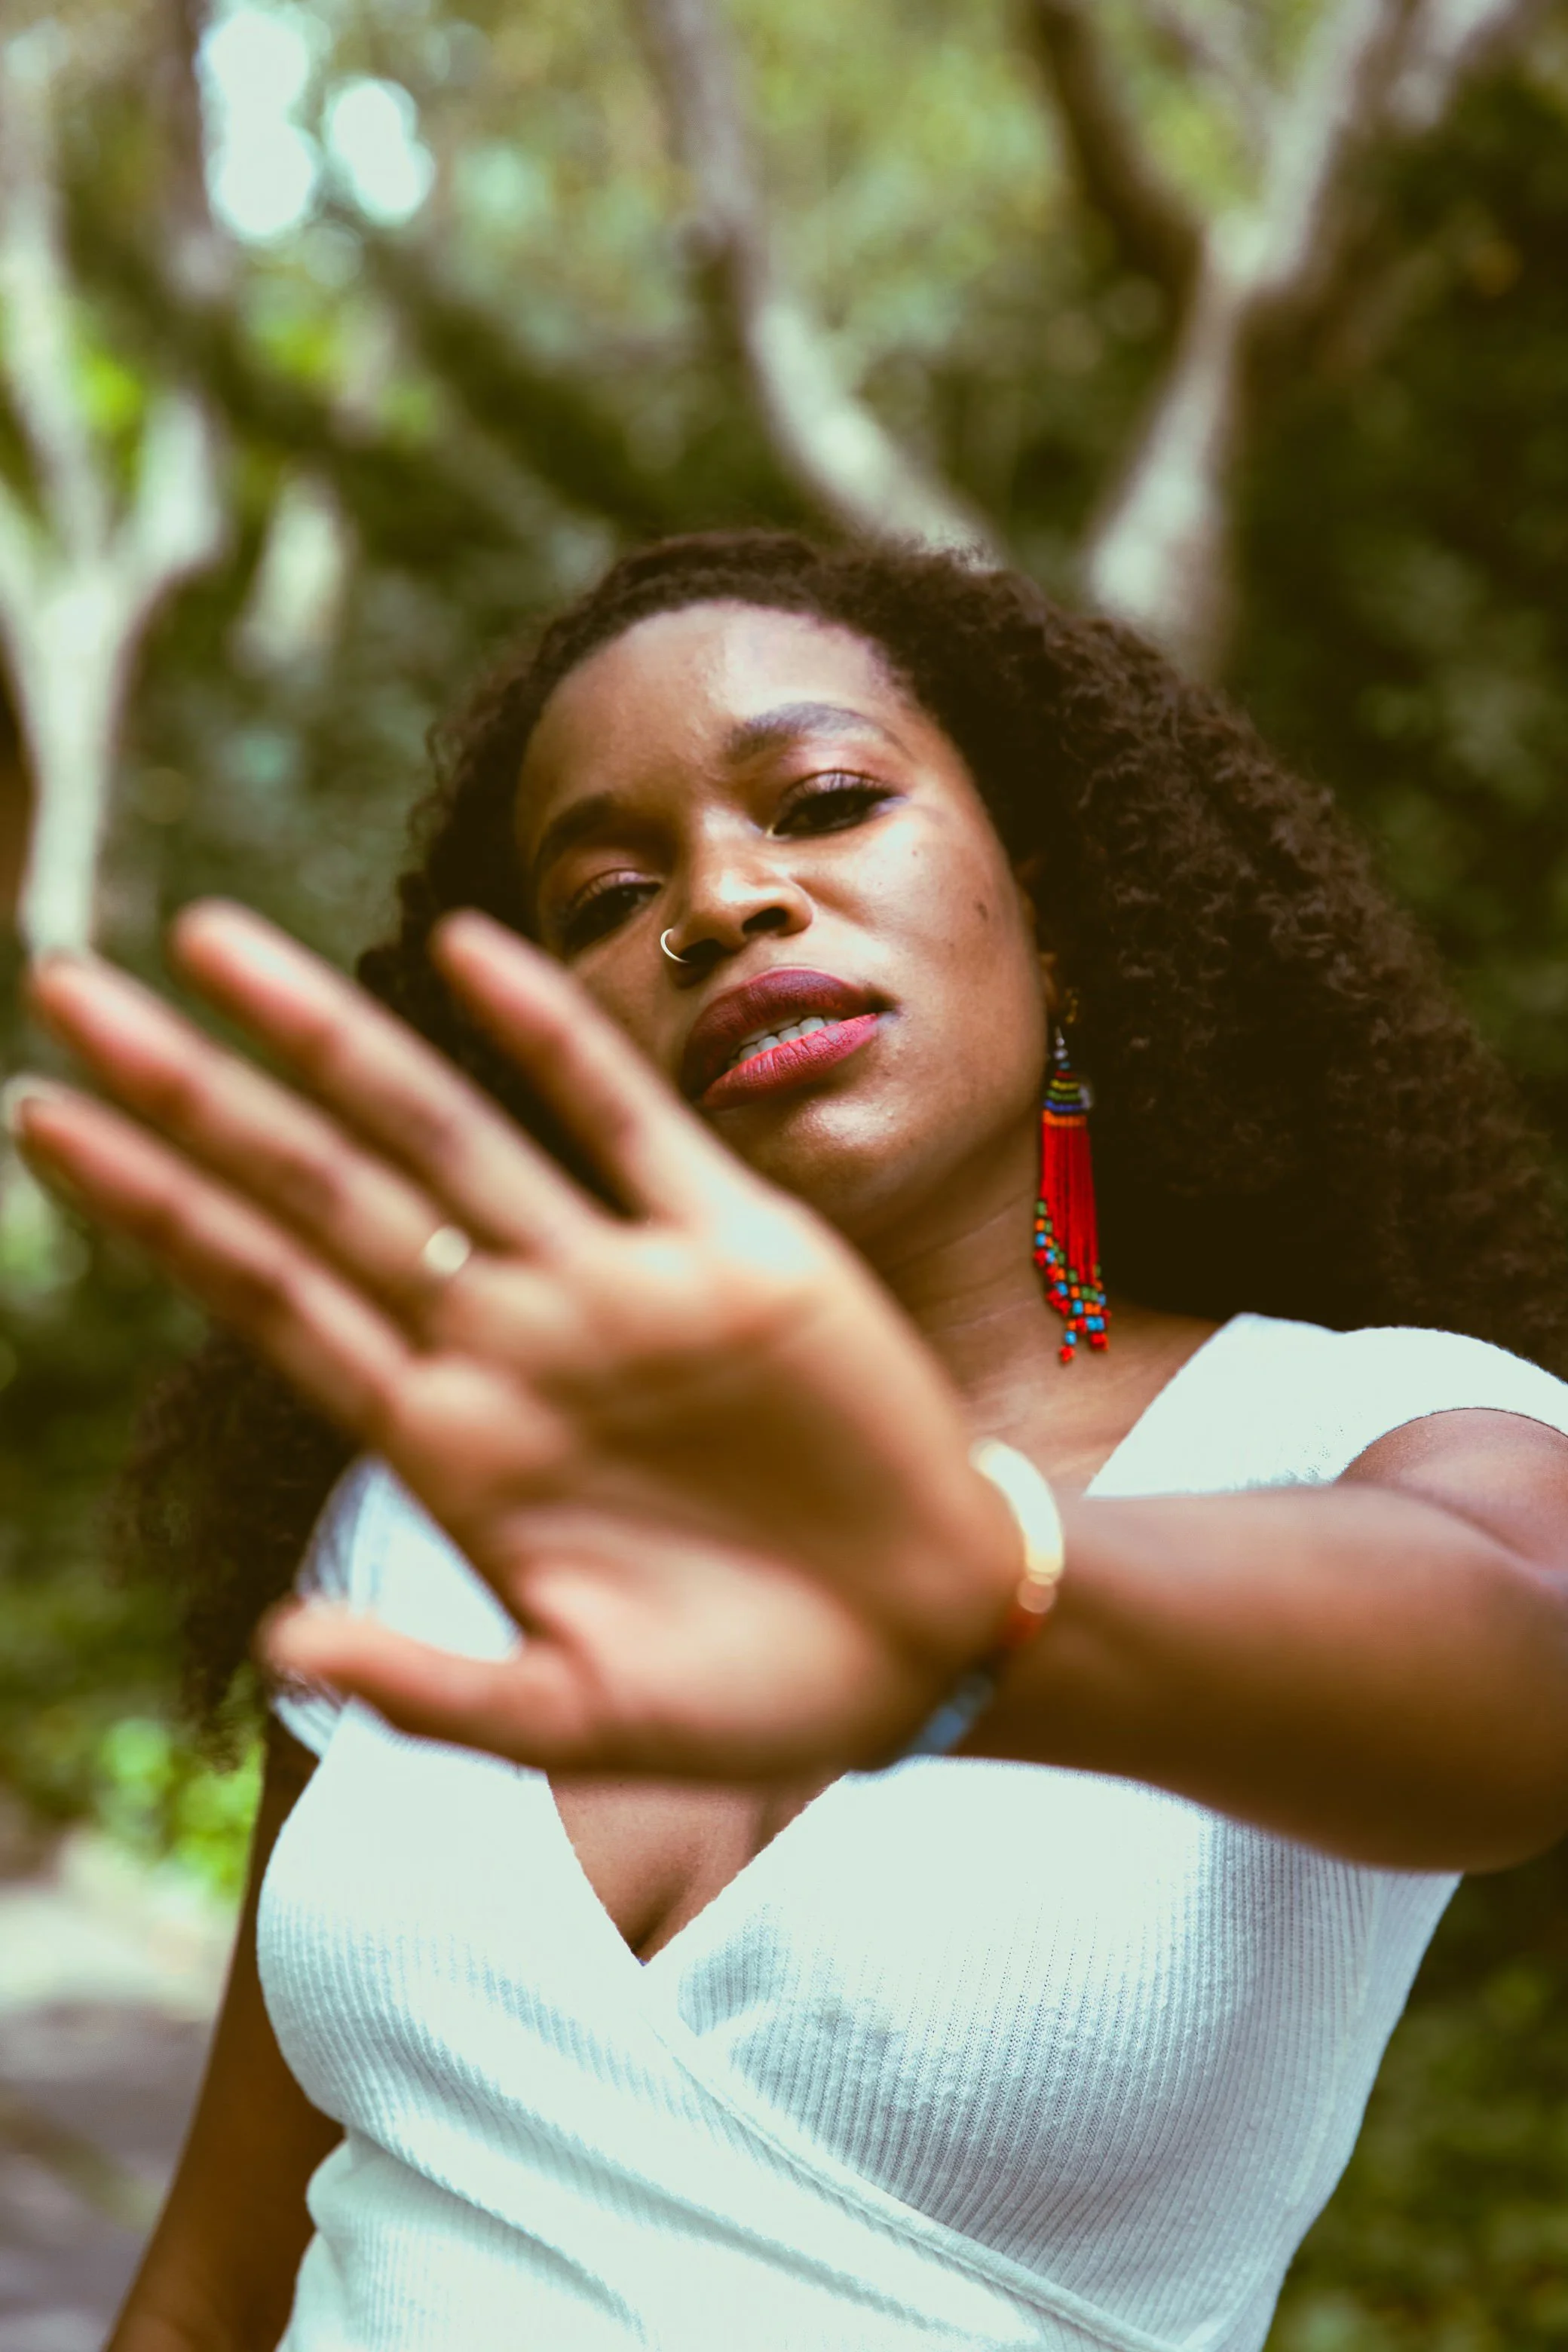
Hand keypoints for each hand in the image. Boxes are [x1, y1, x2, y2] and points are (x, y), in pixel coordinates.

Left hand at [19, 905, 1016, 1776]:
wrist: (920, 1642)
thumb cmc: (742, 1692)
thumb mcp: (575, 1720)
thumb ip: (429, 1691)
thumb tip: (278, 1639)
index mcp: (453, 1445)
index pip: (268, 1296)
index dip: (154, 1209)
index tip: (40, 1122)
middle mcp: (511, 1341)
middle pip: (318, 1189)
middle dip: (191, 1094)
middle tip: (59, 988)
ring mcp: (616, 1284)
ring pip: (445, 1133)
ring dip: (329, 1040)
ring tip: (206, 945)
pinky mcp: (735, 1248)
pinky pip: (626, 1119)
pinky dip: (550, 1037)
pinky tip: (465, 952)